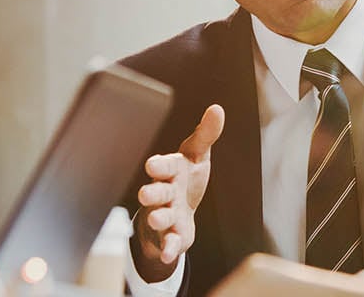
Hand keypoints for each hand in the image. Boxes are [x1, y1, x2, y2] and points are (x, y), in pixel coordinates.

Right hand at [131, 104, 224, 281]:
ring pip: (159, 217)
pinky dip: (167, 249)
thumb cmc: (185, 180)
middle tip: (146, 194)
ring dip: (158, 218)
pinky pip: (167, 243)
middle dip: (152, 193)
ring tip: (158, 218)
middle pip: (157, 192)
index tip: (152, 164)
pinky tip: (168, 255)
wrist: (177, 215)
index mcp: (170, 171)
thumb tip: (217, 108)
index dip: (159, 165)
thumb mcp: (197, 156)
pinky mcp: (170, 237)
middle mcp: (164, 193)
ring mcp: (165, 215)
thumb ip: (206, 135)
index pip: (164, 165)